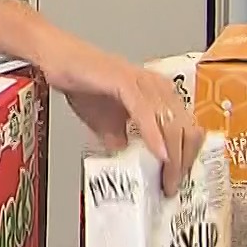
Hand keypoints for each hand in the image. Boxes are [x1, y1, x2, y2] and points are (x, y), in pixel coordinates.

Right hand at [34, 25, 203, 195]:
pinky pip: (146, 113)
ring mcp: (144, 82)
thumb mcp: (108, 124)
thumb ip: (124, 142)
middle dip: (183, 162)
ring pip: (171, 123)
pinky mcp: (126, 81)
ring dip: (172, 156)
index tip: (179, 180)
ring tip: (166, 178)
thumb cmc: (83, 84)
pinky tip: (158, 154)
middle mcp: (158, 87)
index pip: (188, 130)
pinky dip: (154, 136)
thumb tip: (132, 166)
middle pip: (186, 129)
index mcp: (159, 95)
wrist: (58, 60)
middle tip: (172, 186)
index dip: (188, 157)